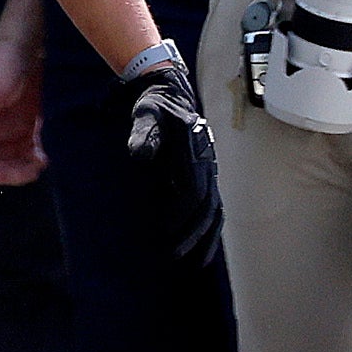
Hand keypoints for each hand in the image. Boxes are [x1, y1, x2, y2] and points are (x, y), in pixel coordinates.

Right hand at [0, 43, 47, 185]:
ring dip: (23, 166)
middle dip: (11, 171)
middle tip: (31, 172)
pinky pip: (26, 148)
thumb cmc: (5, 58)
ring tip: (39, 165)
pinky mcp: (24, 121)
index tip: (10, 177)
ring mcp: (6, 124)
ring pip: (11, 158)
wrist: (27, 38)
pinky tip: (43, 157)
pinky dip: (34, 157)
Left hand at [120, 54, 220, 263]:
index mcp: (194, 153)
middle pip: (206, 209)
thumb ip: (143, 132)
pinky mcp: (202, 172)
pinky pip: (211, 205)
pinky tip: (201, 244)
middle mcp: (206, 164)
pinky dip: (209, 228)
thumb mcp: (145, 112)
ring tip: (194, 262)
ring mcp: (207, 169)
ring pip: (213, 211)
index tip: (167, 236)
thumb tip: (138, 154)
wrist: (169, 88)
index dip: (180, 217)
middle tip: (172, 257)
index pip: (191, 194)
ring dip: (205, 238)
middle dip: (193, 236)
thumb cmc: (154, 103)